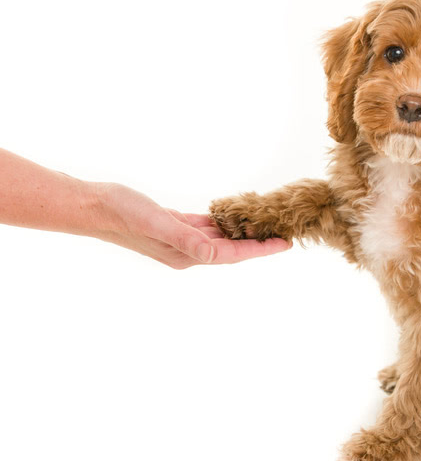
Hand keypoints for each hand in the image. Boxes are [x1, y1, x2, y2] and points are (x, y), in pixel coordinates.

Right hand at [93, 183, 290, 268]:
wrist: (95, 206)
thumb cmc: (124, 214)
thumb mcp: (158, 223)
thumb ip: (187, 239)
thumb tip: (214, 253)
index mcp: (188, 254)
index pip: (233, 254)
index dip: (260, 249)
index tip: (285, 243)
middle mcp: (188, 251)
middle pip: (232, 249)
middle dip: (258, 243)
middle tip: (285, 234)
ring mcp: (181, 239)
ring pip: (221, 238)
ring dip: (243, 233)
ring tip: (266, 225)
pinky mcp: (174, 226)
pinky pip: (206, 226)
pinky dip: (223, 222)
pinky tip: (234, 217)